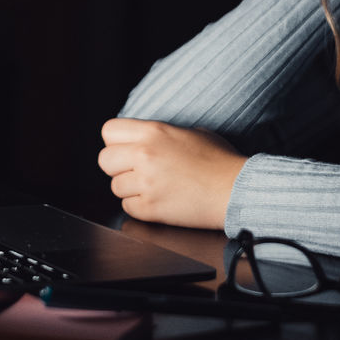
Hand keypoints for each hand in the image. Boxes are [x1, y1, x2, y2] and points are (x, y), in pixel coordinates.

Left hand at [98, 118, 247, 229]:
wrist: (235, 189)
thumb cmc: (219, 161)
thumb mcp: (190, 132)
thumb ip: (162, 133)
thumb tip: (145, 139)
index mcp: (154, 132)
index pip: (108, 131)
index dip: (116, 141)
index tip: (126, 148)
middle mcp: (145, 155)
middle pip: (104, 160)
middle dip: (118, 166)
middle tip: (136, 170)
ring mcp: (146, 183)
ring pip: (114, 186)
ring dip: (130, 188)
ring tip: (154, 186)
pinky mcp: (150, 209)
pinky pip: (127, 206)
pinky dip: (140, 206)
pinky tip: (159, 199)